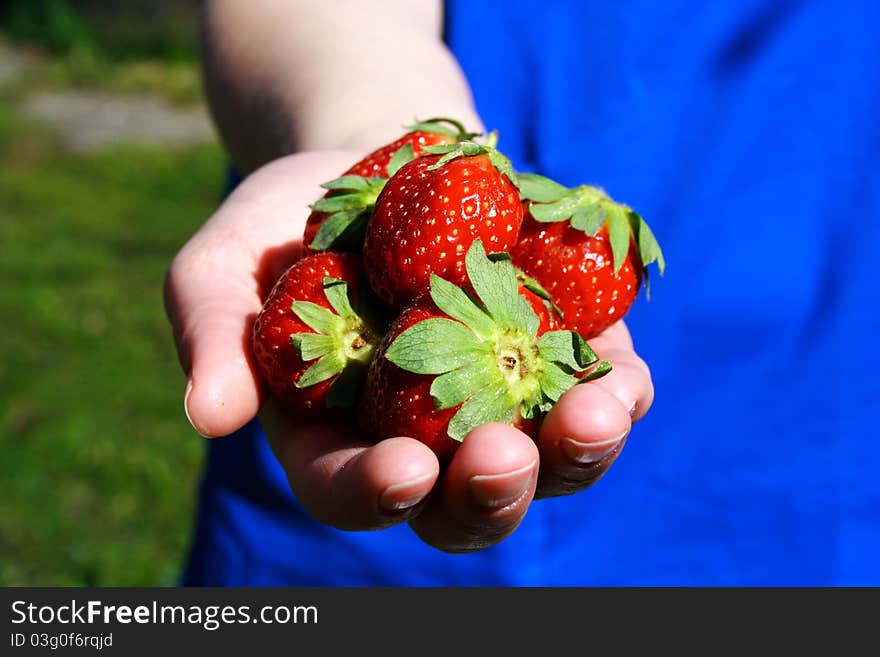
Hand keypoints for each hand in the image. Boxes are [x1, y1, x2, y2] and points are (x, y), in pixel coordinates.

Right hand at [164, 152, 653, 552]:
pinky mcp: (557, 351)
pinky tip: (624, 382)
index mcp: (339, 437)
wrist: (374, 163)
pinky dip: (618, 394)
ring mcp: (499, 399)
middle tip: (502, 458)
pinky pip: (598, 391)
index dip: (375, 493)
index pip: (352, 491)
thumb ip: (213, 338)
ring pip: (547, 462)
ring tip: (594, 419)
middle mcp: (425, 436)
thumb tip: (207, 418)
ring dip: (575, 454)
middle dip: (488, 492)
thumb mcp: (223, 268)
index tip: (401, 468)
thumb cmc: (285, 225)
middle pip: (462, 501)